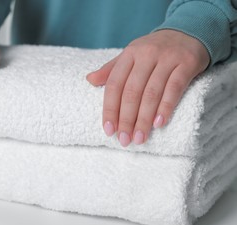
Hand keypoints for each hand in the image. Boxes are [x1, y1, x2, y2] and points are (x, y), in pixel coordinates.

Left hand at [86, 30, 209, 146]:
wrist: (188, 32)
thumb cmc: (154, 50)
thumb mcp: (131, 55)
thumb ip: (111, 69)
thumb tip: (89, 80)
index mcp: (129, 54)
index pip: (115, 84)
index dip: (110, 109)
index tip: (108, 130)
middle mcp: (146, 54)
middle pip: (132, 91)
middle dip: (126, 119)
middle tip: (124, 140)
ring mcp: (167, 58)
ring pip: (152, 92)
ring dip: (144, 119)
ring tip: (140, 138)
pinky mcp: (187, 64)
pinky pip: (175, 88)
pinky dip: (166, 107)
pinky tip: (159, 124)